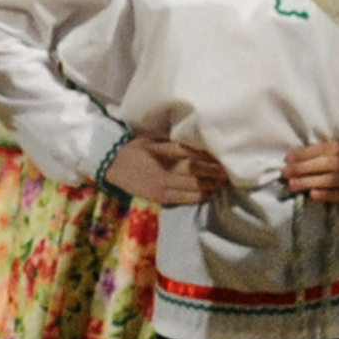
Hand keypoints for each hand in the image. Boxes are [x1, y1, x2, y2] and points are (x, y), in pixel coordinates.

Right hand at [106, 135, 231, 206]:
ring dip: (209, 185)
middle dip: (213, 172)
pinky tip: (208, 194)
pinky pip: (181, 198)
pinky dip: (196, 196)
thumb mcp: (149, 140)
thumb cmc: (132, 150)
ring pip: (191, 187)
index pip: (189, 154)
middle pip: (194, 171)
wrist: (110, 168)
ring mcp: (161, 186)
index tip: (220, 156)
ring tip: (223, 184)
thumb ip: (170, 142)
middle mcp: (163, 170)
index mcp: (161, 152)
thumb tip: (192, 141)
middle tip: (228, 171)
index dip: (206, 156)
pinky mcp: (158, 197)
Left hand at [281, 136, 338, 204]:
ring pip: (329, 181)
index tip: (288, 157)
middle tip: (283, 173)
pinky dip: (328, 195)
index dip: (304, 154)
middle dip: (301, 169)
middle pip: (322, 166)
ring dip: (309, 183)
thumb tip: (332, 144)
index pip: (323, 149)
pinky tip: (314, 195)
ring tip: (292, 186)